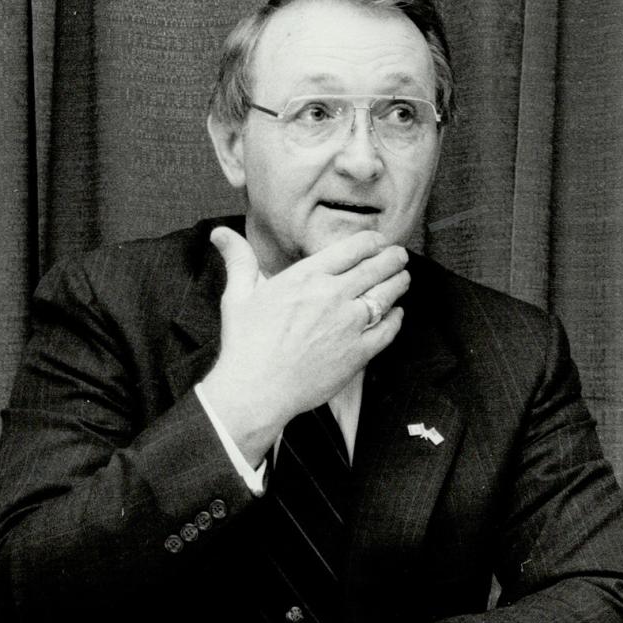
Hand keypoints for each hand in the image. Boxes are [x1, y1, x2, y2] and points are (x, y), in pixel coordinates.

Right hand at [198, 227, 407, 460]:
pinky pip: (388, 329)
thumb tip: (220, 233)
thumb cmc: (245, 343)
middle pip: (377, 267)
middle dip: (393, 258)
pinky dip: (396, 318)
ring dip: (399, 283)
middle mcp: (333, 295)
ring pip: (388, 294)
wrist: (256, 389)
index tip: (377, 242)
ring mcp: (350, 324)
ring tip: (403, 279)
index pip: (354, 247)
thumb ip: (238, 259)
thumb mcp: (237, 295)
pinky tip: (395, 314)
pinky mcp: (359, 352)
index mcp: (306, 276)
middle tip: (399, 256)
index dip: (372, 241)